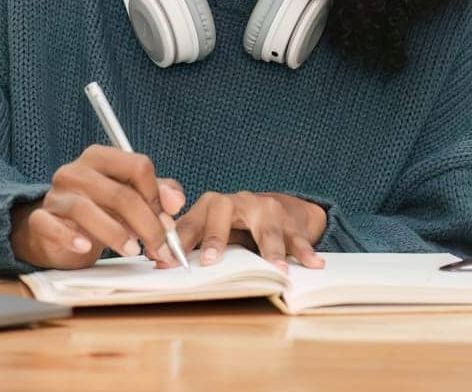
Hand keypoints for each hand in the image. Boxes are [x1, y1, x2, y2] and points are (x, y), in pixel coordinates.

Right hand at [10, 145, 185, 269]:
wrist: (56, 231)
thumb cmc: (99, 211)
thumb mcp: (130, 198)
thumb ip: (157, 194)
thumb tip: (175, 201)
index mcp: (100, 157)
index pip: (137, 166)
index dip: (158, 196)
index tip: (167, 222)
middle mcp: (76, 170)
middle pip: (120, 193)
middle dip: (146, 224)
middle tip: (159, 247)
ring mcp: (56, 194)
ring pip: (88, 210)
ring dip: (116, 234)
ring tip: (133, 252)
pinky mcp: (40, 219)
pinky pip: (53, 226)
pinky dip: (70, 238)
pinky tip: (86, 248)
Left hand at [175, 191, 327, 271]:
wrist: (276, 208)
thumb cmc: (235, 224)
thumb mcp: (212, 230)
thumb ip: (190, 243)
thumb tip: (157, 263)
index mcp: (211, 205)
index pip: (190, 221)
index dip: (178, 241)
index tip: (169, 262)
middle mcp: (236, 202)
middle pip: (222, 211)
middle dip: (215, 236)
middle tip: (212, 261)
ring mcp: (265, 208)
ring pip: (266, 226)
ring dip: (271, 249)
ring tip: (276, 270)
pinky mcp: (289, 220)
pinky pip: (297, 235)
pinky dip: (305, 250)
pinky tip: (314, 263)